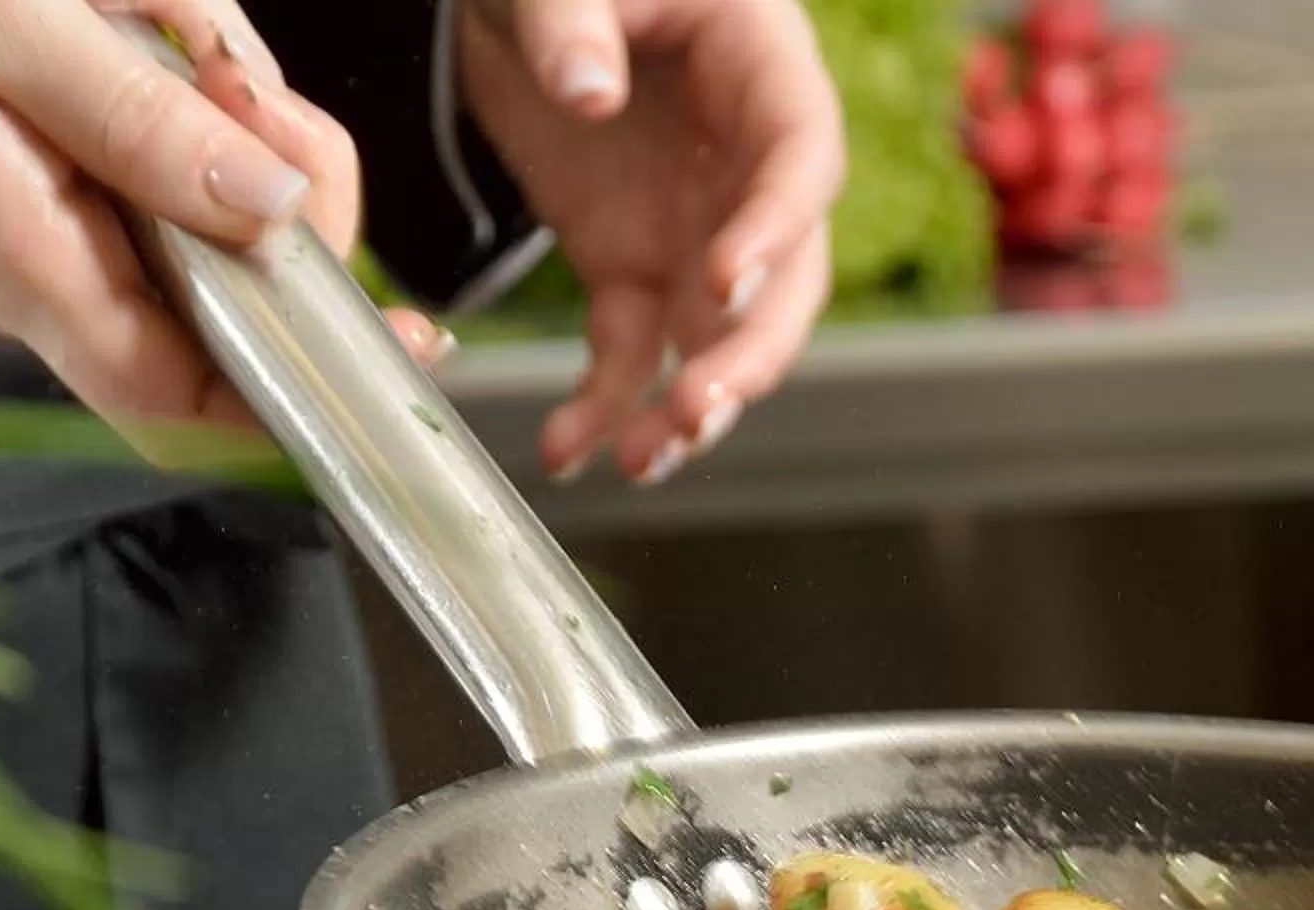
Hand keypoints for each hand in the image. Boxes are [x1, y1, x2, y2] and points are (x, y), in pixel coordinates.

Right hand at [0, 0, 452, 437]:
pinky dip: (203, 100)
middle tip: (239, 81)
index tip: (392, 350)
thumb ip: (143, 124)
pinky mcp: (77, 194)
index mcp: (34, 273)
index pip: (192, 403)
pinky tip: (162, 38)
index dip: (300, 401)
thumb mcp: (8, 25)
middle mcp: (61, 286)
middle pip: (239, 306)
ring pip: (227, 226)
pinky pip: (183, 173)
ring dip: (244, 127)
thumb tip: (277, 215)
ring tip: (176, 33)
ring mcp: (71, 243)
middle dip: (289, 199)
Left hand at [456, 0, 845, 484]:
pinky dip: (603, 405)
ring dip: (689, 404)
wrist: (512, 0)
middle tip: (699, 406)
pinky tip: (566, 449)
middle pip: (786, 275)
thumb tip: (588, 94)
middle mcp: (746, 166)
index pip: (800, 159)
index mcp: (762, 70)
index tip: (724, 282)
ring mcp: (695, 227)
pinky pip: (632, 349)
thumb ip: (570, 20)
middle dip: (747, 352)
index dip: (775, 227)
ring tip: (642, 459)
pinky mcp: (631, 267)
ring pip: (718, 336)